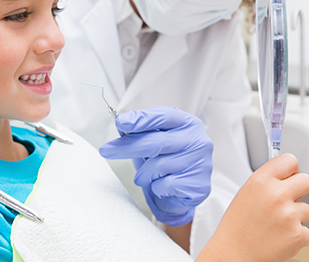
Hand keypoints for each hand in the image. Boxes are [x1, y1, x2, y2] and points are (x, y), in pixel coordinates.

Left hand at [98, 106, 213, 225]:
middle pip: (157, 142)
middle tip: (107, 150)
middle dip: (127, 146)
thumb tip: (120, 124)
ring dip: (144, 173)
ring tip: (144, 176)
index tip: (121, 122)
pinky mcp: (199, 184)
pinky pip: (166, 185)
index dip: (141, 119)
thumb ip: (141, 132)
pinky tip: (161, 186)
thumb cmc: (166, 161)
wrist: (182, 193)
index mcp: (187, 123)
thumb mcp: (153, 141)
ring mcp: (201, 163)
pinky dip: (157, 187)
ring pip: (159, 166)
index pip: (163, 117)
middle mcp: (198, 140)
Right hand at [197, 153, 308, 261]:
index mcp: (260, 181)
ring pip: (306, 209)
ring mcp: (289, 215)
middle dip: (299, 191)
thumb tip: (287, 174)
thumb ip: (267, 181)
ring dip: (295, 217)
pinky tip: (279, 237)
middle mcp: (276, 194)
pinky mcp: (298, 234)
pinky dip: (296, 235)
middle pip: (306, 180)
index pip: (289, 160)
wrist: (233, 254)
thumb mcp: (246, 193)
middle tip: (286, 201)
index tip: (288, 176)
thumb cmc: (237, 226)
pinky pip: (306, 230)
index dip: (290, 170)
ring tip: (275, 225)